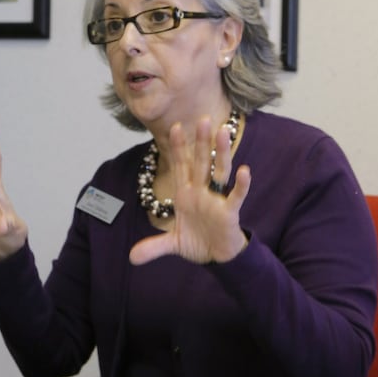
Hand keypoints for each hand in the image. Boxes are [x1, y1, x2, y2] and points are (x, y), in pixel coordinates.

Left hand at [130, 117, 250, 264]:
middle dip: (201, 142)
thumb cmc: (198, 242)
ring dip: (221, 153)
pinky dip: (241, 185)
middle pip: (201, 162)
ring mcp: (216, 200)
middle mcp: (201, 192)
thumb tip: (132, 258)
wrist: (217, 257)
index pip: (181, 166)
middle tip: (203, 119)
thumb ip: (153, 247)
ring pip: (219, 172)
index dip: (179, 148)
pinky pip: (236, 196)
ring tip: (223, 132)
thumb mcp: (172, 244)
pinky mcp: (229, 213)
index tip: (175, 127)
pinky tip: (245, 171)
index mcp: (186, 194)